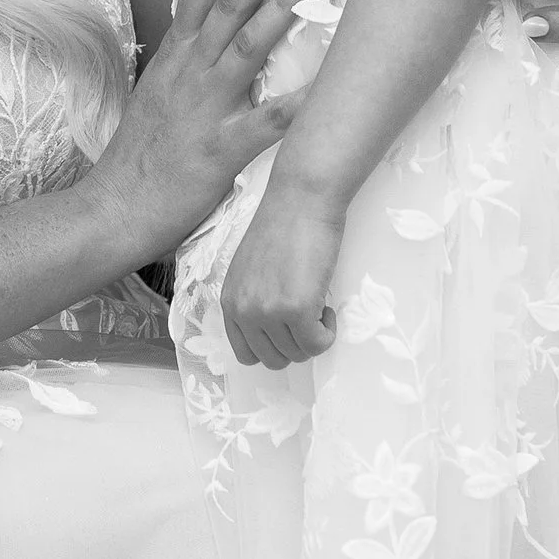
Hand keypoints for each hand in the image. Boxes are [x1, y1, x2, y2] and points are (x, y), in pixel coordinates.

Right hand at [92, 0, 310, 256]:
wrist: (113, 209)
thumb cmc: (141, 156)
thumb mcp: (159, 91)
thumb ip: (189, 60)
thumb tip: (214, 30)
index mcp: (176, 52)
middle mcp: (191, 68)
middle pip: (229, 0)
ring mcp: (207, 104)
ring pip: (249, 44)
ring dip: (283, 5)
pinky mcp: (223, 146)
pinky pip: (268, 121)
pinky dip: (299, 101)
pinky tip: (330, 85)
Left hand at [218, 165, 346, 370]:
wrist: (301, 199)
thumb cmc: (282, 225)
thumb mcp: (252, 269)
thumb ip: (254, 300)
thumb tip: (273, 328)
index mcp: (230, 302)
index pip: (246, 353)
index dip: (273, 346)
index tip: (289, 329)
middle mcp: (244, 311)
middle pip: (273, 359)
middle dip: (296, 345)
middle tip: (309, 318)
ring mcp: (268, 312)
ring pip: (298, 354)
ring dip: (314, 337)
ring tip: (318, 305)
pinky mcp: (297, 309)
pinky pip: (317, 344)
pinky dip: (328, 334)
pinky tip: (327, 307)